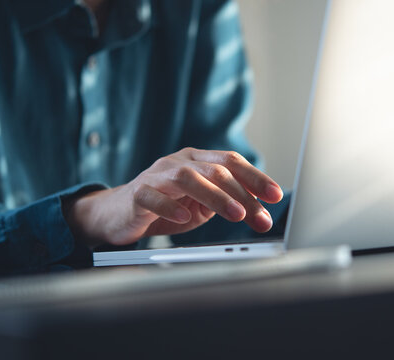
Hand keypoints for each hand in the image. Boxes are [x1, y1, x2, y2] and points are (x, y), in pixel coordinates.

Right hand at [65, 147, 282, 247]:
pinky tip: (183, 219)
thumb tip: (260, 212)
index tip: (276, 195)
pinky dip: (170, 206)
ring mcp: (156, 176)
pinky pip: (154, 196)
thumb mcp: (200, 206)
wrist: (118, 214)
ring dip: (216, 197)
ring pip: (188, 178)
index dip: (256, 177)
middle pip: (215, 170)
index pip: (231, 162)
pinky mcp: (137, 194)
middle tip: (260, 216)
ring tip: (235, 215)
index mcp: (197, 161)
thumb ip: (225, 203)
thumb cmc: (165, 208)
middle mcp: (179, 162)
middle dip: (242, 194)